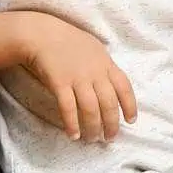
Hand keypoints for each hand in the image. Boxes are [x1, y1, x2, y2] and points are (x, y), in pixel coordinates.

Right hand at [19, 15, 137, 140]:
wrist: (41, 34)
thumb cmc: (68, 40)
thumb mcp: (94, 48)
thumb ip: (104, 66)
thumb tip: (113, 84)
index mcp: (106, 63)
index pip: (124, 87)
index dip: (130, 106)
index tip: (130, 120)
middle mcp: (95, 72)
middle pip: (109, 103)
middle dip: (111, 124)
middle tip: (109, 138)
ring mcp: (77, 78)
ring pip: (91, 109)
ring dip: (93, 127)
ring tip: (91, 139)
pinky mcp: (59, 83)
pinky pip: (69, 108)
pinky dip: (72, 123)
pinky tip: (73, 134)